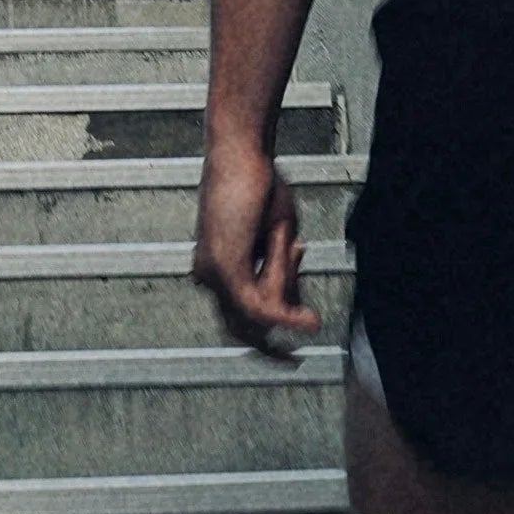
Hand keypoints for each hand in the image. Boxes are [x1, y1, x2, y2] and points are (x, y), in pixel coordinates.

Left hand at [193, 134, 319, 352]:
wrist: (242, 152)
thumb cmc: (260, 186)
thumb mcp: (278, 239)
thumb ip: (283, 276)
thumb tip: (296, 311)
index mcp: (215, 271)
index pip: (241, 315)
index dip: (272, 329)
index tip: (295, 344)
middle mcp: (206, 276)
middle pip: (240, 328)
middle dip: (268, 349)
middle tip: (296, 361)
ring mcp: (211, 273)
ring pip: (255, 314)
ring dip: (287, 306)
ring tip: (307, 293)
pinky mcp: (223, 265)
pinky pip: (256, 302)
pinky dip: (284, 312)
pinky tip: (307, 319)